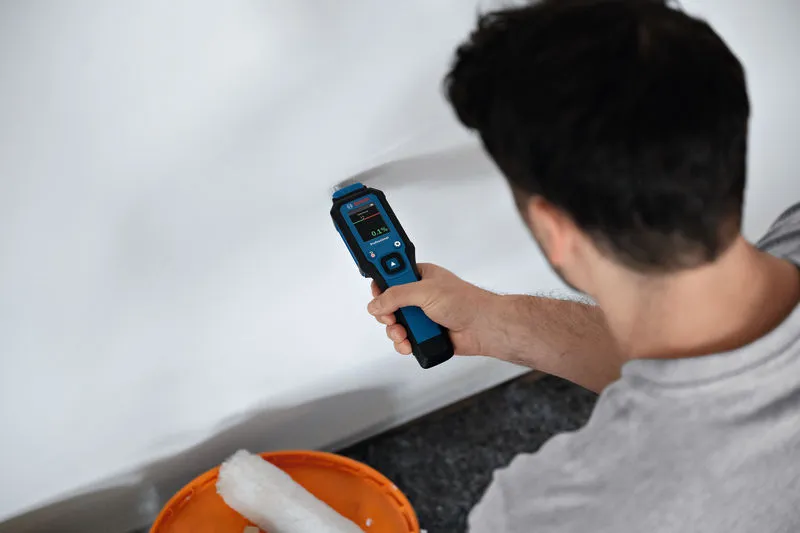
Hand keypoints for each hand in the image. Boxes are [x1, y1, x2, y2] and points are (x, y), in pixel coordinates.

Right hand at [367, 263, 497, 355]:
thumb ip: (396, 295)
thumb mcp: (425, 291)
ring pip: (394, 324)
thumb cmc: (466, 302)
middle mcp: (418, 294)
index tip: (376, 293)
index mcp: (419, 276)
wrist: (483, 328)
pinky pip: (403, 339)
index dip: (381, 284)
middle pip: (387, 303)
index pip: (390, 276)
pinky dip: (403, 343)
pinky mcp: (423, 333)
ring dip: (395, 331)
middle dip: (386, 313)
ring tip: (403, 334)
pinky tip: (409, 343)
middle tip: (391, 317)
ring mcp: (420, 315)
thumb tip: (376, 303)